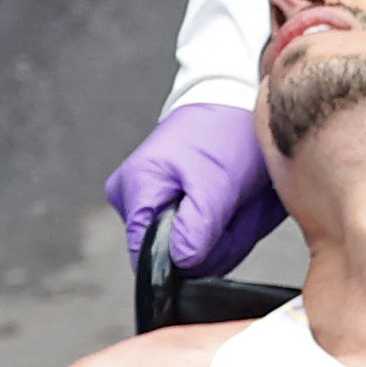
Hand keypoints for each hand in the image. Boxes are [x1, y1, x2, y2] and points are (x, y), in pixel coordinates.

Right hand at [105, 95, 279, 274]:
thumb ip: (198, 227)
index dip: (187, 259)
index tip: (217, 234)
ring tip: (233, 201)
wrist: (235, 103)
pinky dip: (221, 227)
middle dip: (212, 243)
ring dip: (221, 235)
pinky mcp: (165, 203)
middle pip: (171, 255)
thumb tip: (181, 263)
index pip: (146, 256)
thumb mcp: (218, 183)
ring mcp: (146, 200)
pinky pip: (196, 235)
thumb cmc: (224, 134)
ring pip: (188, 248)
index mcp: (135, 190)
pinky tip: (229, 203)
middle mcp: (130, 198)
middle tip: (234, 210)